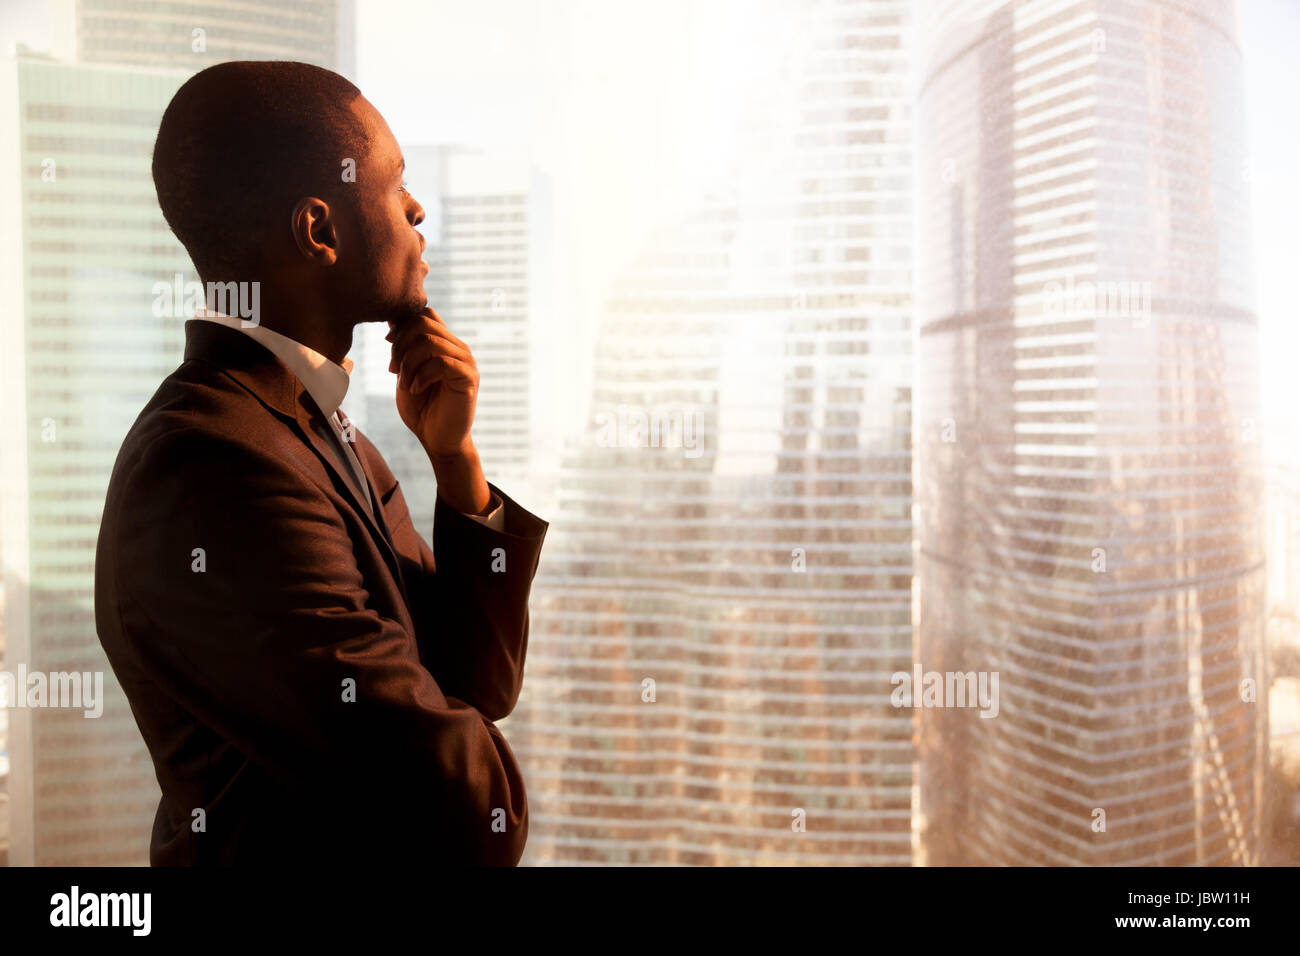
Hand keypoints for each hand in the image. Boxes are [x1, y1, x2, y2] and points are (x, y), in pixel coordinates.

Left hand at [387, 306, 478, 458]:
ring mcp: (466, 362)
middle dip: (400, 344)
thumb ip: (403, 346)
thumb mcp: (405, 371)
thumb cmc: (422, 408)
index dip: (401, 324)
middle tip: (393, 369)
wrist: (437, 440)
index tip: (388, 345)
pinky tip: (415, 390)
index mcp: (445, 344)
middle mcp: (458, 348)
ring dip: (408, 363)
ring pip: (429, 341)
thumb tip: (391, 318)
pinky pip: (441, 362)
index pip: (425, 313)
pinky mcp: (468, 378)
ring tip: (405, 384)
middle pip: (424, 322)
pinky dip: (420, 376)